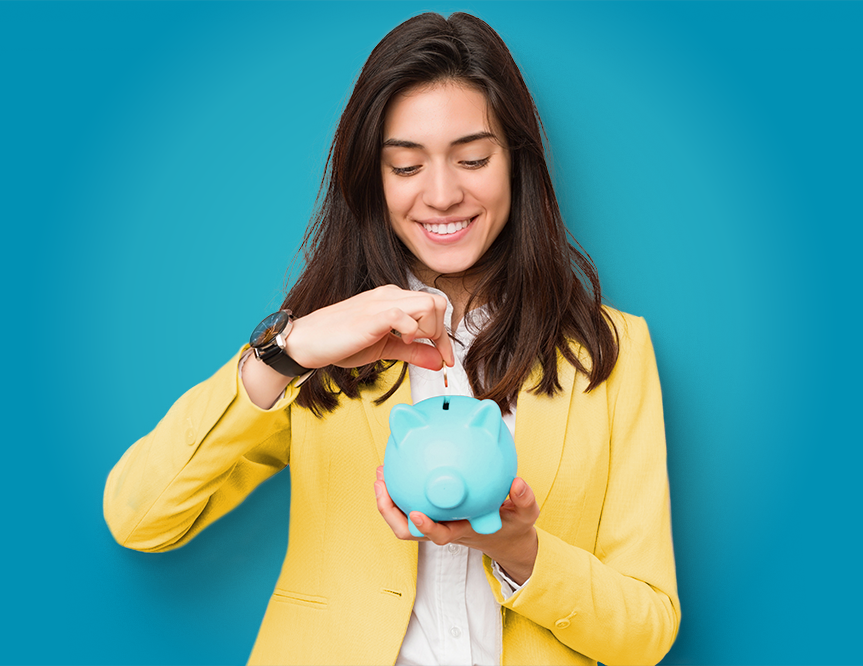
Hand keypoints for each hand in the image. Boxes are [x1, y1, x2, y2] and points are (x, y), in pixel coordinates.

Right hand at [285, 285, 454, 371]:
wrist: (307, 341)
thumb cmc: (340, 342)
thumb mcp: (386, 349)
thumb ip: (413, 352)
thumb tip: (439, 362)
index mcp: (394, 299)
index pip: (434, 307)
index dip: (445, 336)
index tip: (446, 358)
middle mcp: (391, 295)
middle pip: (437, 303)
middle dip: (440, 333)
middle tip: (429, 352)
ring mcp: (381, 303)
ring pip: (428, 305)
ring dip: (429, 330)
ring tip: (410, 343)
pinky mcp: (371, 315)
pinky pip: (403, 315)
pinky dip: (411, 330)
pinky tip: (401, 340)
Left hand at [374, 466, 539, 584]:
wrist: (506, 536)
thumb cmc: (512, 526)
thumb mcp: (526, 516)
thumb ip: (524, 501)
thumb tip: (518, 482)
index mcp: (463, 531)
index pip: (441, 535)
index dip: (426, 527)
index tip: (416, 514)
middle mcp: (445, 528)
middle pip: (408, 530)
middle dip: (390, 511)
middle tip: (382, 484)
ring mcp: (437, 520)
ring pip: (403, 517)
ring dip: (388, 498)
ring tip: (381, 472)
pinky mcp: (435, 511)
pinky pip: (412, 501)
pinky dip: (401, 487)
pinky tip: (401, 463)